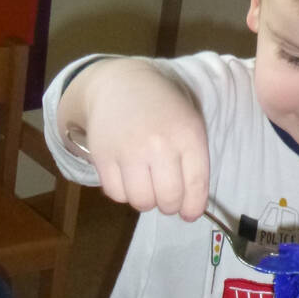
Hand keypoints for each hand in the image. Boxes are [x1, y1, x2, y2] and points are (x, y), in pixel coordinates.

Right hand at [64, 58, 209, 219]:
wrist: (121, 84)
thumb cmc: (163, 110)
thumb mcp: (190, 126)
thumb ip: (194, 164)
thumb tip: (188, 209)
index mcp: (188, 135)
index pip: (195, 186)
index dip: (193, 207)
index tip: (188, 213)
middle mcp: (159, 144)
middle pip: (168, 199)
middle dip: (169, 205)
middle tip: (166, 197)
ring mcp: (129, 150)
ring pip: (141, 201)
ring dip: (146, 201)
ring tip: (146, 186)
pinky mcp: (103, 155)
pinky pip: (116, 194)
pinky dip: (123, 193)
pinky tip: (128, 178)